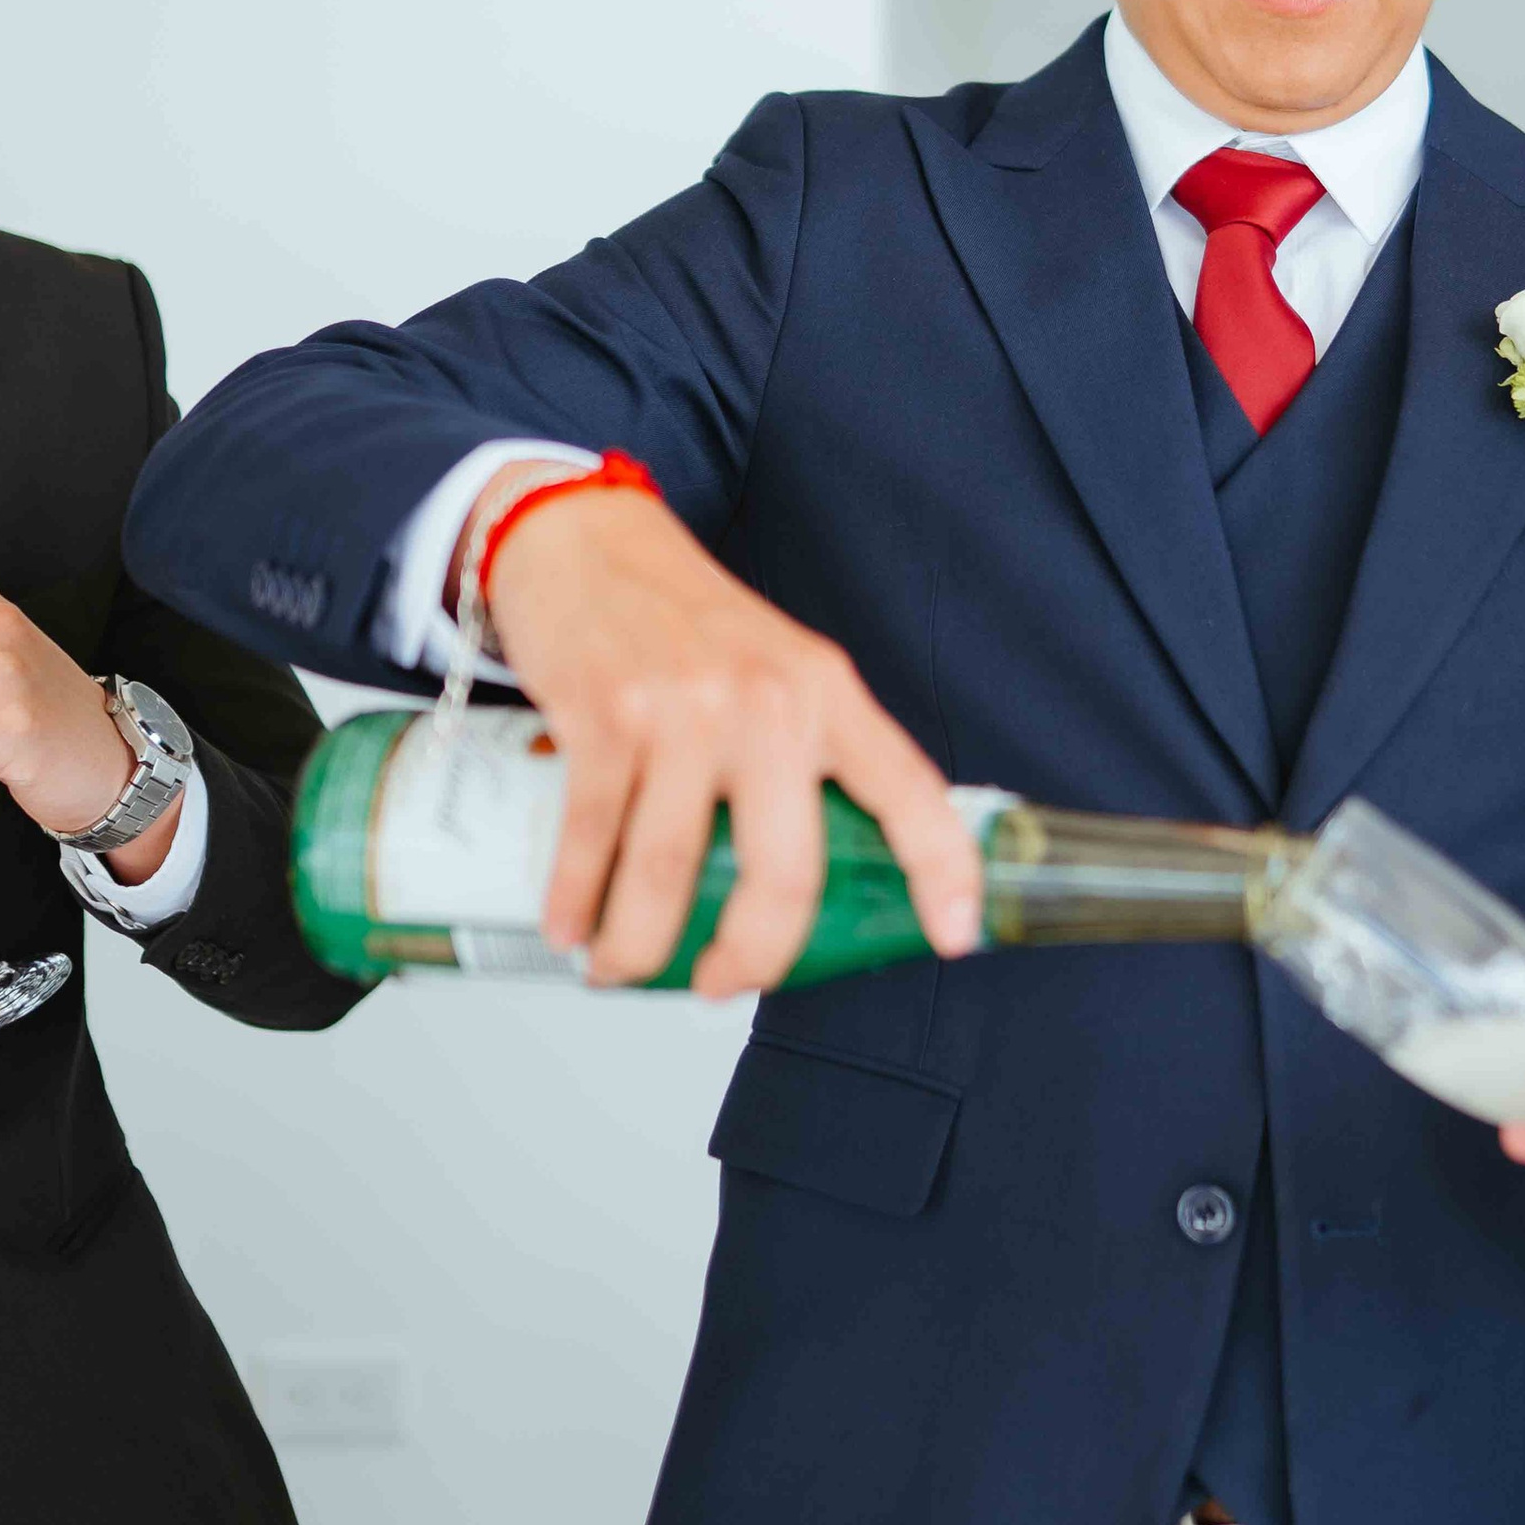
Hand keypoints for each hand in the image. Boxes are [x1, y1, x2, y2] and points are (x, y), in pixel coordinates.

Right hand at [477, 476, 982, 994]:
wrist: (585, 541)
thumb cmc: (685, 619)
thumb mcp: (782, 668)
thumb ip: (812, 753)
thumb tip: (824, 876)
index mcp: (828, 692)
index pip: (908, 791)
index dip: (942, 871)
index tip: (953, 936)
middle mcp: (767, 702)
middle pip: (782, 872)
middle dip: (752, 956)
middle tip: (725, 983)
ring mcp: (684, 710)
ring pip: (670, 873)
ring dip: (640, 945)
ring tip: (622, 969)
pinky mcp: (604, 716)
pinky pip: (591, 839)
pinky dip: (575, 899)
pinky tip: (571, 926)